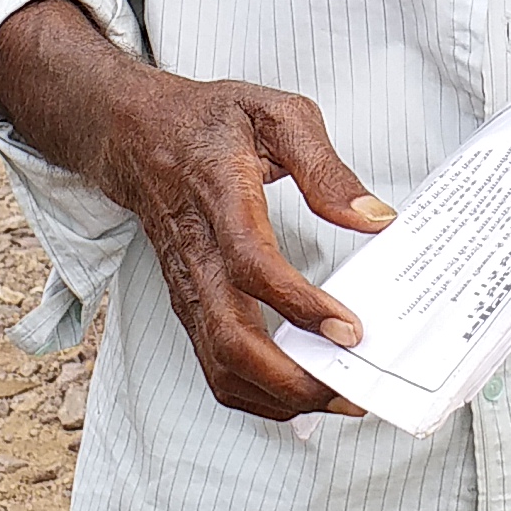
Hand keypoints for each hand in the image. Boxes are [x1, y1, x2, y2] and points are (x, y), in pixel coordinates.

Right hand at [0, 0, 392, 421]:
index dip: (299, 306)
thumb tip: (375, 218)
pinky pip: (215, 365)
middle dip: (293, 380)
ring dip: (277, 397)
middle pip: (230, 339)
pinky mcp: (189, 304)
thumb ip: (325, 166)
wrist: (135, 132)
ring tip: (336, 397)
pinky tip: (299, 391)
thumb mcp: (275, 113)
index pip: (251, 265)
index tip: (350, 328)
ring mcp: (187, 285)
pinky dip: (257, 394)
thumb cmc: (211, 121)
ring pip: (220, 364)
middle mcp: (196, 253)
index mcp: (220, 196)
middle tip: (352, 388)